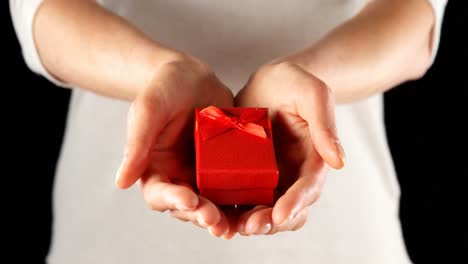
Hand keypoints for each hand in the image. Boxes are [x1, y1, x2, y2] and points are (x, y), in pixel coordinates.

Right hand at [115, 54, 233, 236]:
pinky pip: (232, 189)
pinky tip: (252, 207)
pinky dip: (240, 201)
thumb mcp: (149, 108)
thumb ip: (137, 143)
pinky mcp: (224, 169)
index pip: (159, 193)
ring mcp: (203, 175)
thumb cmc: (165, 87)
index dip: (172, 200)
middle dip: (201, 214)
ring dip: (221, 217)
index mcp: (155, 168)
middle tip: (215, 220)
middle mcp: (178, 176)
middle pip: (188, 206)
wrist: (192, 77)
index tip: (188, 200)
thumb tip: (121, 182)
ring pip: (211, 204)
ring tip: (232, 226)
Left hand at [234, 61, 344, 234]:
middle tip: (250, 226)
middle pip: (287, 208)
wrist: (270, 82)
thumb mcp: (312, 94)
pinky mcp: (250, 173)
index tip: (280, 215)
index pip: (308, 186)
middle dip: (270, 221)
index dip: (295, 202)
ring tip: (232, 227)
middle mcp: (293, 173)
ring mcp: (272, 175)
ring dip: (251, 221)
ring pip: (265, 209)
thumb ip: (325, 124)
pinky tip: (218, 213)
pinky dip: (234, 209)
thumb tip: (338, 162)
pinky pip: (244, 197)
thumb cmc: (295, 83)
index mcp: (313, 158)